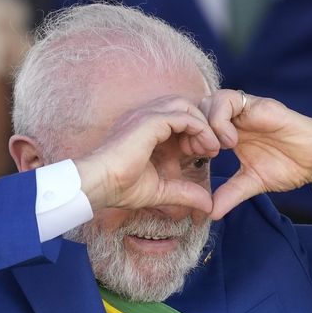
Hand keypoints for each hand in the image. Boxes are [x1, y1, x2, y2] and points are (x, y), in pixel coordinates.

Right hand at [74, 96, 220, 212]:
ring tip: (211, 148)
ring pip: (186, 106)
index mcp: (145, 129)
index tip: (206, 154)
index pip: (178, 118)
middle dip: (202, 125)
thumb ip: (184, 193)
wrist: (99, 184)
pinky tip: (206, 147)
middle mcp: (145, 117)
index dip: (197, 133)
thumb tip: (208, 206)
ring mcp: (146, 116)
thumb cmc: (120, 187)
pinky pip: (184, 116)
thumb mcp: (161, 190)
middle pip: (184, 106)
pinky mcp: (150, 121)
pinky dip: (200, 128)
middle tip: (212, 150)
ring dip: (203, 125)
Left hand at [200, 90, 311, 218]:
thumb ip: (230, 194)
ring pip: (211, 100)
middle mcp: (235, 117)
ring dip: (207, 125)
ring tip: (216, 149)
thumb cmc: (288, 166)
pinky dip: (222, 120)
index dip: (187, 139)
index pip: (196, 124)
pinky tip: (231, 142)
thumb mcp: (252, 183)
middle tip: (200, 154)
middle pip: (198, 107)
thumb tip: (210, 214)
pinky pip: (231, 100)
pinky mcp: (259, 105)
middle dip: (192, 130)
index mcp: (229, 132)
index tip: (192, 161)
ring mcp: (246, 109)